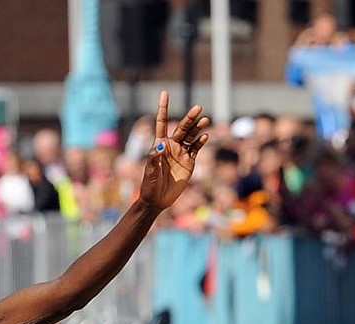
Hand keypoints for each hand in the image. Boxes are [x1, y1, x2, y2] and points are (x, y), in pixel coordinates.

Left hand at [138, 91, 209, 210]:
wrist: (157, 200)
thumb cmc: (149, 185)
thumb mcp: (150, 171)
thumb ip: (154, 157)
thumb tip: (160, 144)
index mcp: (159, 144)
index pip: (161, 122)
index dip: (163, 108)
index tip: (165, 93)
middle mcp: (171, 146)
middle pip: (181, 128)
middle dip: (189, 118)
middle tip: (198, 108)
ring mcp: (181, 153)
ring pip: (191, 136)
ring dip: (198, 128)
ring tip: (205, 120)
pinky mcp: (189, 162)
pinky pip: (196, 149)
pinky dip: (201, 142)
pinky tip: (204, 137)